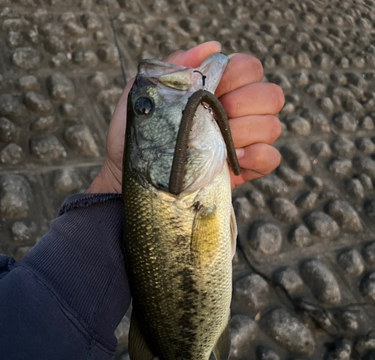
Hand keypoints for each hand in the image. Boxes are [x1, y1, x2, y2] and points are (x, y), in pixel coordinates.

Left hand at [87, 41, 283, 192]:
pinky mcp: (246, 170)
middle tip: (217, 115)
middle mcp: (237, 112)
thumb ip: (175, 67)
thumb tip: (211, 46)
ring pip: (273, 126)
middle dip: (246, 102)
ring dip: (248, 130)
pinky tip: (232, 160)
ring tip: (219, 141)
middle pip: (271, 94)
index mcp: (218, 89)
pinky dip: (257, 156)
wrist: (134, 178)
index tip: (212, 88)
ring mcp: (244, 142)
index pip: (250, 67)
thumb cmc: (138, 136)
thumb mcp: (146, 95)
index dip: (237, 74)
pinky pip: (272, 158)